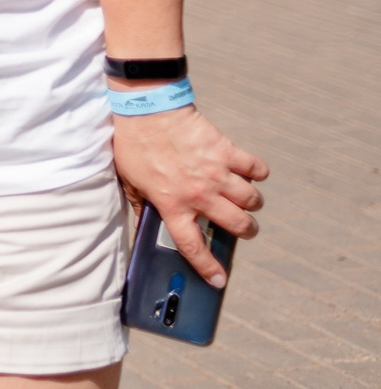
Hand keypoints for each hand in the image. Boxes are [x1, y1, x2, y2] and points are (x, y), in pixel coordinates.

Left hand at [113, 105, 266, 287]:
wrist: (146, 108)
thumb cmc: (134, 144)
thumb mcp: (130, 181)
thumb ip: (142, 205)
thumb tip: (144, 224)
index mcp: (173, 204)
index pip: (193, 246)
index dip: (208, 267)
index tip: (219, 280)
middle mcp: (199, 193)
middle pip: (238, 225)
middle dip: (245, 230)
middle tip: (241, 225)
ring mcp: (216, 173)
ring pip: (252, 201)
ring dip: (251, 203)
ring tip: (243, 198)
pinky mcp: (227, 152)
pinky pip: (256, 169)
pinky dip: (257, 172)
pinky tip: (248, 171)